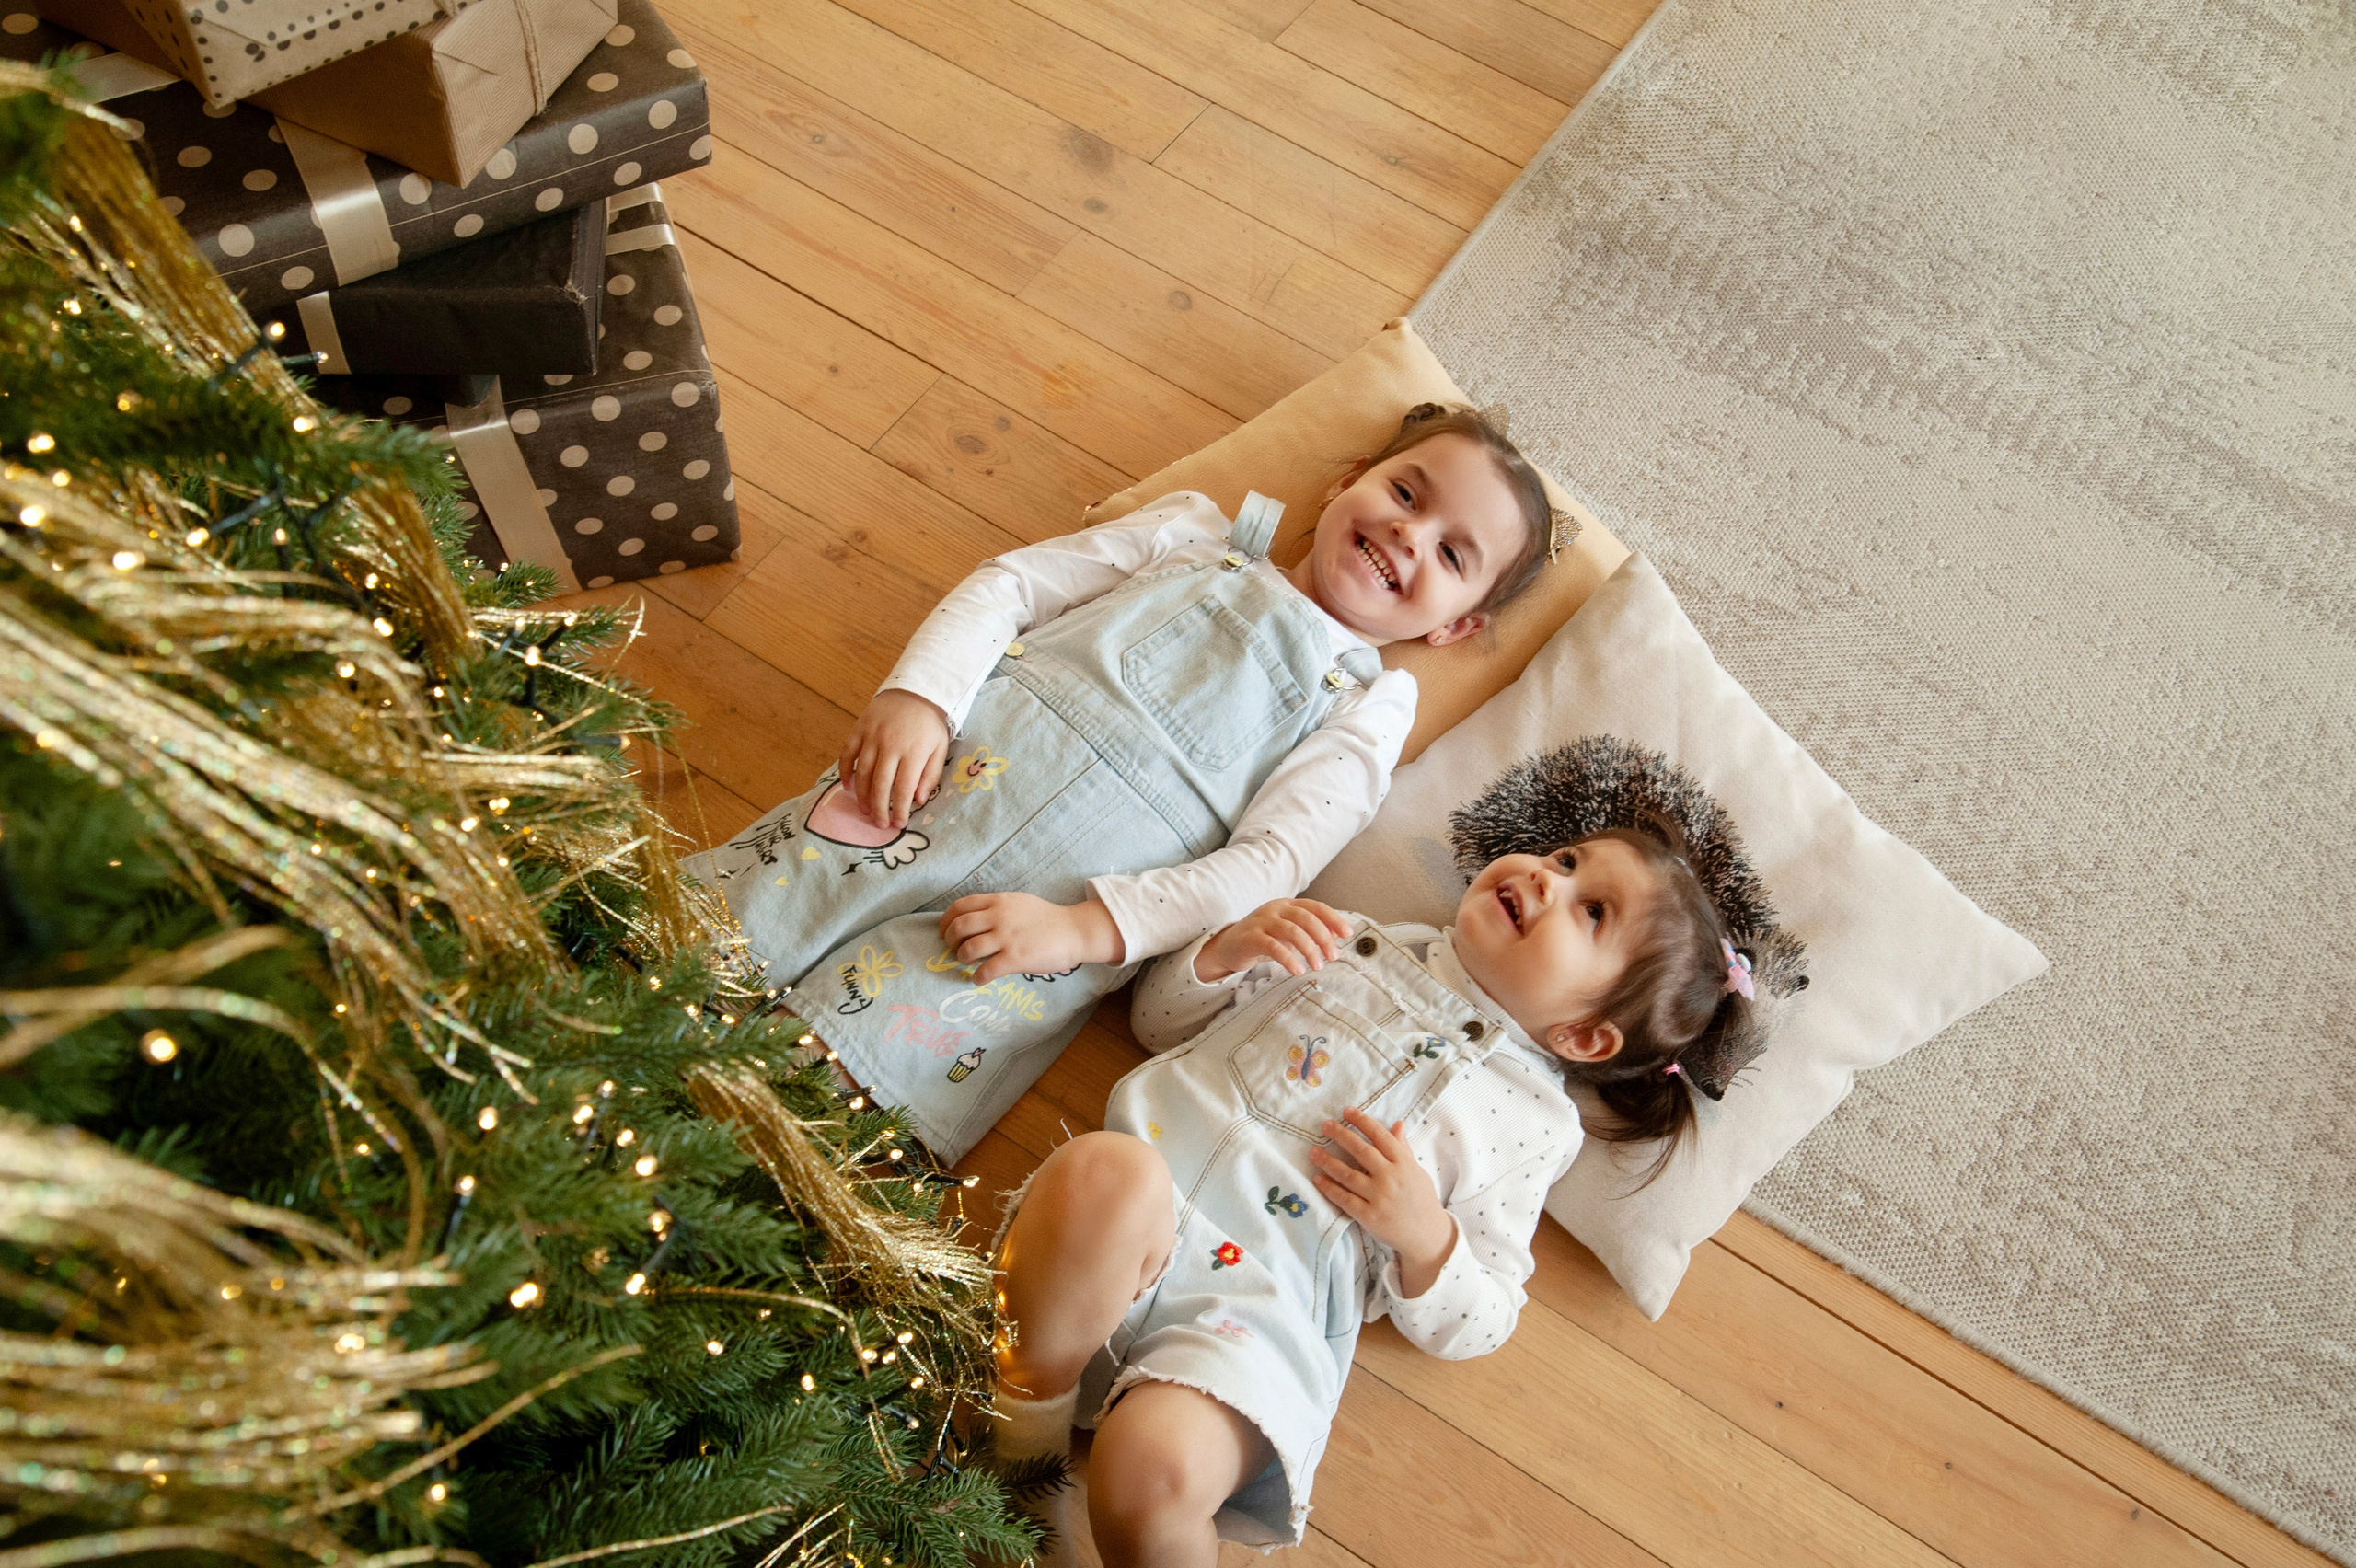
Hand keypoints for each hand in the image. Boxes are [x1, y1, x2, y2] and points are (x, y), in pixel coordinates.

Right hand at [838, 689, 949, 829]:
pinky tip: (847, 788)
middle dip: (879, 809)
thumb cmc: (930, 724)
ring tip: (866, 811)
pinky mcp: (859, 728)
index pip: (904, 788)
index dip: (899, 810)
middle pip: (881, 784)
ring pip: (862, 772)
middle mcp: (891, 745)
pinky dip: (845, 772)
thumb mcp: (940, 748)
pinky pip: (847, 753)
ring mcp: (872, 736)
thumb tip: (918, 801)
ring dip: (862, 796)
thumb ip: (930, 775)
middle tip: (879, 825)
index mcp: (914, 751)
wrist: (916, 690)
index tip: (898, 825)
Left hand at [940, 892, 1125, 983]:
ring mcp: (1007, 938)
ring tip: (966, 963)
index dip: (946, 920)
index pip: (960, 906)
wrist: (1073, 931)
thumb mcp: (1018, 903)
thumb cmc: (1046, 918)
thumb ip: (996, 908)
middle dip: (950, 940)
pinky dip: (977, 978)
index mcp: (999, 901)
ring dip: (962, 959)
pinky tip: (979, 980)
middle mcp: (999, 917)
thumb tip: (972, 921)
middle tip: (953, 949)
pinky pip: (986, 970)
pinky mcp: (1015, 958)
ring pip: (969, 949)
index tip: (943, 931)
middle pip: (959, 927)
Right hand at [1194, 898, 1351, 982]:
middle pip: (1306, 918)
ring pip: (1292, 930)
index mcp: (1288, 904)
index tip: (1347, 934)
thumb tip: (1336, 939)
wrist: (1229, 946)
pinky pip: (1273, 946)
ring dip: (1309, 949)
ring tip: (1317, 966)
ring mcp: (1262, 921)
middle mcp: (1276, 908)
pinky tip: (1298, 970)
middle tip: (1333, 956)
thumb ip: (1309, 933)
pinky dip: (1288, 959)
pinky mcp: (1250, 937)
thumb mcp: (1288, 934)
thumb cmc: (1264, 939)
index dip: (1333, 919)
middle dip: (1323, 937)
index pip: (1315, 907)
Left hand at [1309, 1106, 1455, 1298]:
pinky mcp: (1369, 1216)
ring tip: (1313, 1152)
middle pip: (1361, 1151)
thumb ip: (1403, 1148)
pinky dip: (1330, 1188)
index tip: (1346, 1111)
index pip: (1380, 1136)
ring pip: (1348, 1175)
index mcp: (1404, 1163)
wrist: (1427, 1235)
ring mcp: (1379, 1198)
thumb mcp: (1416, 1171)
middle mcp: (1391, 1178)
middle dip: (1341, 1135)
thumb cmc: (1421, 1200)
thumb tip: (1397, 1123)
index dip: (1362, 1122)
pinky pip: (1345, 1199)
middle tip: (1324, 1125)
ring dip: (1328, 1162)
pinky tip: (1317, 1179)